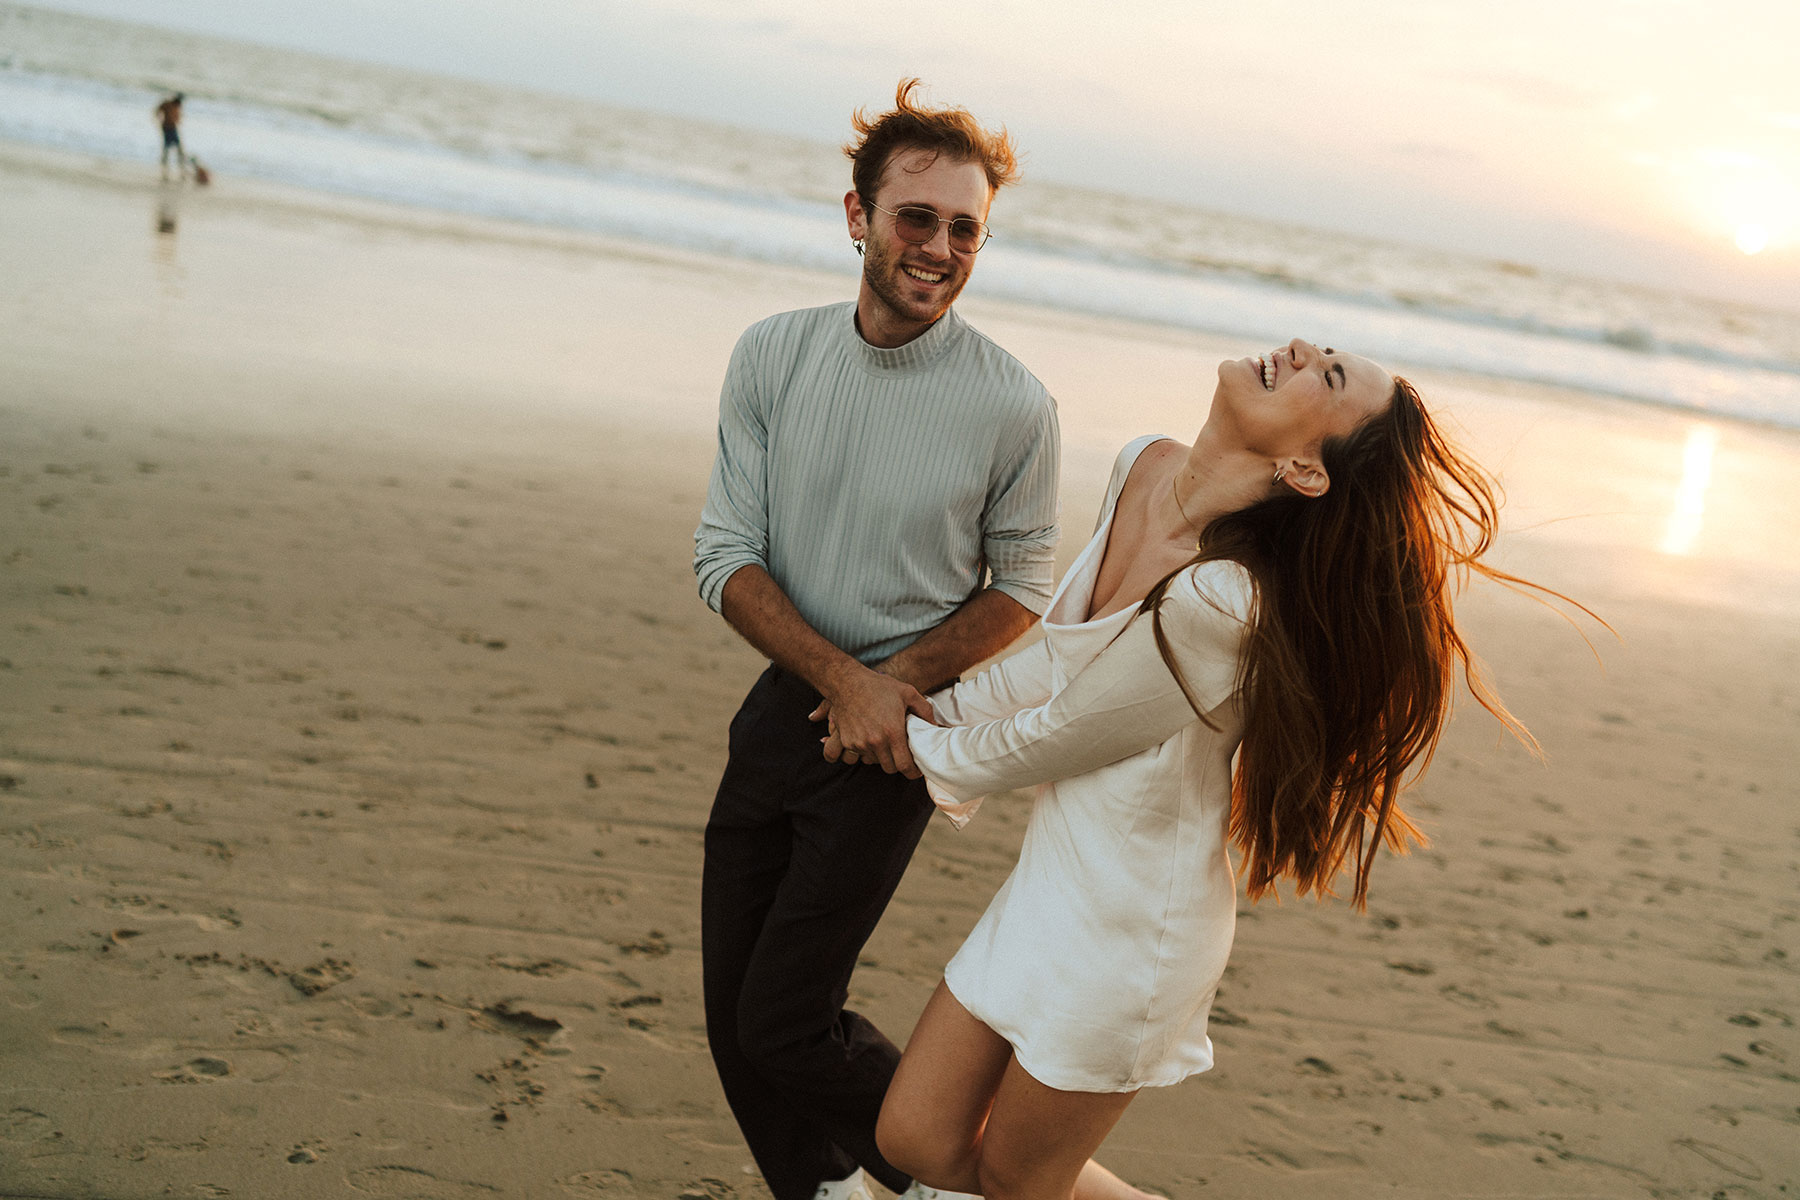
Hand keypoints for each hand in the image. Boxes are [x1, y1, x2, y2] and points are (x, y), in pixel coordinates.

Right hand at [808, 665, 934, 777]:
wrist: (847, 682)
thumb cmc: (879, 686)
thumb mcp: (908, 692)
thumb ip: (924, 711)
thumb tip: (934, 727)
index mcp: (893, 732)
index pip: (905, 766)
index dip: (913, 772)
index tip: (916, 770)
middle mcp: (876, 741)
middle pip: (890, 768)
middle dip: (898, 764)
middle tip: (902, 754)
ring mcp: (860, 743)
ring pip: (876, 762)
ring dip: (882, 757)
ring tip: (886, 742)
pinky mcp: (848, 742)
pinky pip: (861, 755)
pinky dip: (867, 751)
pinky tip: (871, 737)